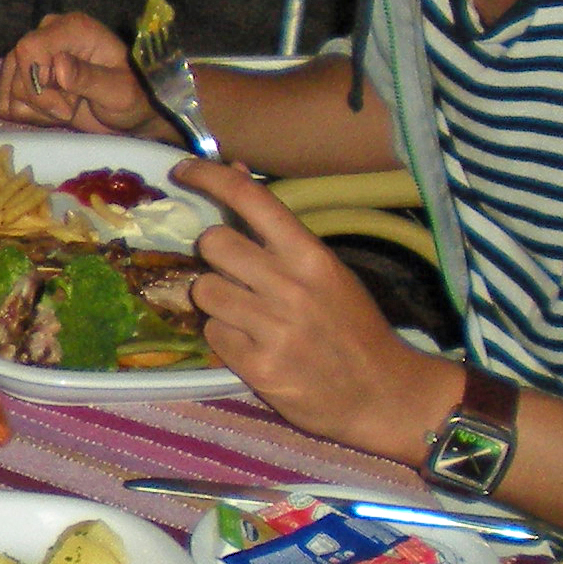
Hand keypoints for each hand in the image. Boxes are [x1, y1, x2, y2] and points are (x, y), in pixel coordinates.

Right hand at [0, 14, 169, 137]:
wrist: (129, 113)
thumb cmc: (132, 97)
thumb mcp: (118, 91)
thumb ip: (89, 78)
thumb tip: (59, 65)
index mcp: (72, 29)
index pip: (28, 48)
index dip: (37, 83)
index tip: (64, 107)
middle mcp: (48, 36)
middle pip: (15, 69)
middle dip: (40, 100)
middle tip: (70, 109)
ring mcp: (35, 57)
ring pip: (9, 88)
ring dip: (36, 108)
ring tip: (66, 107)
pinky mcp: (27, 78)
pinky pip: (7, 101)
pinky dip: (30, 114)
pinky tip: (53, 112)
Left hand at [178, 160, 459, 456]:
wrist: (380, 392)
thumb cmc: (353, 326)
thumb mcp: (327, 270)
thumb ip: (279, 229)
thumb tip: (234, 171)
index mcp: (310, 255)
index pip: (250, 200)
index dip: (208, 177)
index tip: (182, 170)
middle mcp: (290, 286)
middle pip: (213, 244)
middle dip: (214, 255)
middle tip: (234, 272)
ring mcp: (272, 328)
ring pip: (204, 290)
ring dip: (216, 299)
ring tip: (245, 313)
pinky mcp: (257, 366)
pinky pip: (212, 334)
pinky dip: (225, 337)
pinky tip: (252, 344)